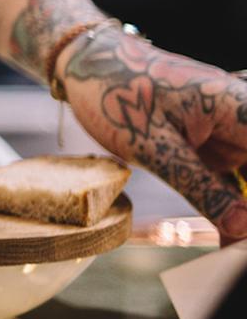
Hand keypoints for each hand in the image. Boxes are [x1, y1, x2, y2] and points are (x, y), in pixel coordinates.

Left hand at [61, 30, 246, 243]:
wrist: (87, 66)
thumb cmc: (116, 94)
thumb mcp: (154, 148)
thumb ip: (201, 187)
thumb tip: (243, 228)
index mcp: (238, 105)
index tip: (246, 227)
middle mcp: (242, 116)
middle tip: (237, 248)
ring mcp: (229, 133)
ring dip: (242, 214)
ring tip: (232, 253)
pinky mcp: (214, 146)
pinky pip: (232, 183)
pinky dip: (230, 210)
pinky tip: (227, 242)